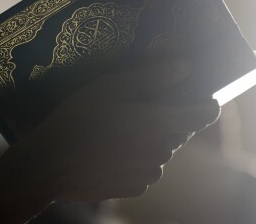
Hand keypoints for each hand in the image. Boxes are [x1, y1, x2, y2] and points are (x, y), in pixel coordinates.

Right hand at [20, 59, 220, 201]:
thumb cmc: (78, 118)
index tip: (191, 95)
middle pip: (179, 130)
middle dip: (165, 118)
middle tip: (135, 108)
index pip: (206, 113)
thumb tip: (186, 67)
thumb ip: (152, 76)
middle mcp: (162, 151)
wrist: (49, 164)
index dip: (204, 103)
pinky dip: (135, 159)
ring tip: (116, 132)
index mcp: (161, 122)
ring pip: (161, 150)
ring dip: (149, 140)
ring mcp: (148, 173)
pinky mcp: (134, 188)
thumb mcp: (110, 86)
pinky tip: (109, 151)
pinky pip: (145, 169)